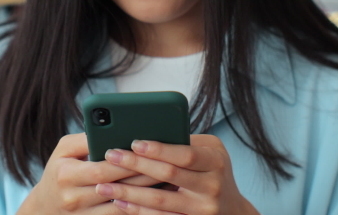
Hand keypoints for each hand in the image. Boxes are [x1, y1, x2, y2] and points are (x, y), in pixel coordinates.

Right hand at [17, 133, 161, 214]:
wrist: (45, 209)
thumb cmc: (58, 172)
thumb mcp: (63, 151)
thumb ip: (85, 139)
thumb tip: (110, 127)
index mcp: (67, 175)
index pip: (102, 169)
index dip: (126, 162)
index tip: (147, 152)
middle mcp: (74, 198)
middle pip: (117, 188)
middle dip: (144, 176)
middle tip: (169, 164)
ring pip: (123, 207)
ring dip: (147, 196)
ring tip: (170, 182)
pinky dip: (140, 210)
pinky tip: (157, 201)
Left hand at [95, 135, 260, 214]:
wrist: (233, 211)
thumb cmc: (215, 172)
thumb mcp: (211, 152)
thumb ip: (186, 142)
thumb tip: (148, 131)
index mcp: (216, 162)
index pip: (186, 154)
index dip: (160, 149)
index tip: (135, 142)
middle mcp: (212, 187)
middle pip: (169, 175)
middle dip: (137, 165)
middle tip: (111, 156)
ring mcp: (202, 210)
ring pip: (160, 201)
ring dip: (129, 192)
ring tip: (104, 185)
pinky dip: (138, 211)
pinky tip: (119, 203)